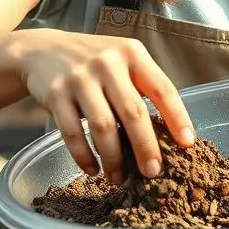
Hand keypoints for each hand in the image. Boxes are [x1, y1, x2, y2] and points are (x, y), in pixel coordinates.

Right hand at [15, 29, 194, 183]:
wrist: (41, 49)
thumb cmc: (92, 61)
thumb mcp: (121, 59)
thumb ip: (141, 85)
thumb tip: (168, 132)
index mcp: (132, 53)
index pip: (162, 88)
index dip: (178, 118)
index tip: (187, 144)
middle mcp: (107, 62)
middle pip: (133, 112)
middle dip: (146, 147)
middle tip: (153, 172)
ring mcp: (79, 77)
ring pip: (103, 127)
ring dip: (114, 159)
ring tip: (120, 179)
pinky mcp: (56, 94)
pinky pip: (73, 133)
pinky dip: (84, 157)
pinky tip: (94, 170)